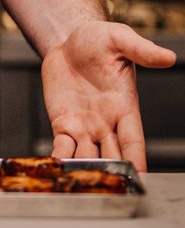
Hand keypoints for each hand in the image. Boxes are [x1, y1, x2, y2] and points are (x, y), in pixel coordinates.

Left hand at [40, 20, 175, 171]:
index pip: (134, 140)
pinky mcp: (63, 123)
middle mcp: (106, 122)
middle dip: (111, 171)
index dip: (136, 159)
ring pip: (87, 155)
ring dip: (85, 169)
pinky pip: (63, 146)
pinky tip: (57, 168)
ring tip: (80, 183)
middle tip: (108, 188)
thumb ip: (142, 50)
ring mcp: (84, 126)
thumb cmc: (97, 39)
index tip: (139, 178)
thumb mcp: (119, 39)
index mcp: (124, 107)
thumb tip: (169, 57)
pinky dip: (61, 158)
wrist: (66, 40)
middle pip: (111, 154)